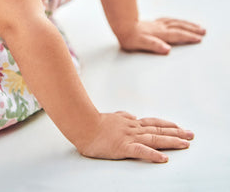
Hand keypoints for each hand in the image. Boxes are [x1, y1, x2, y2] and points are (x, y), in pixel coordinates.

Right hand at [78, 111, 193, 162]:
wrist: (83, 124)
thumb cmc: (94, 122)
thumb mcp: (112, 116)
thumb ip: (123, 116)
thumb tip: (132, 116)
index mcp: (130, 122)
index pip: (153, 122)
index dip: (167, 124)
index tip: (178, 126)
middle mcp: (133, 128)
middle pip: (159, 130)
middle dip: (176, 132)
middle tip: (191, 135)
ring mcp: (130, 137)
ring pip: (155, 138)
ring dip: (171, 141)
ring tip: (186, 144)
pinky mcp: (124, 147)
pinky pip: (141, 151)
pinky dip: (153, 155)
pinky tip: (164, 158)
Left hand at [117, 18, 205, 54]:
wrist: (120, 24)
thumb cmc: (129, 36)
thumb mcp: (140, 44)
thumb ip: (154, 45)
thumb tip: (167, 49)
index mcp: (159, 34)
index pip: (177, 35)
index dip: (189, 37)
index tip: (199, 38)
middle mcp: (160, 27)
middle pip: (179, 26)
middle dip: (192, 29)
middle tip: (203, 30)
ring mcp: (156, 24)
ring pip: (175, 21)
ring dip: (186, 23)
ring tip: (195, 25)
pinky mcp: (152, 23)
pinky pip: (169, 20)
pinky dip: (176, 20)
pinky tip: (176, 21)